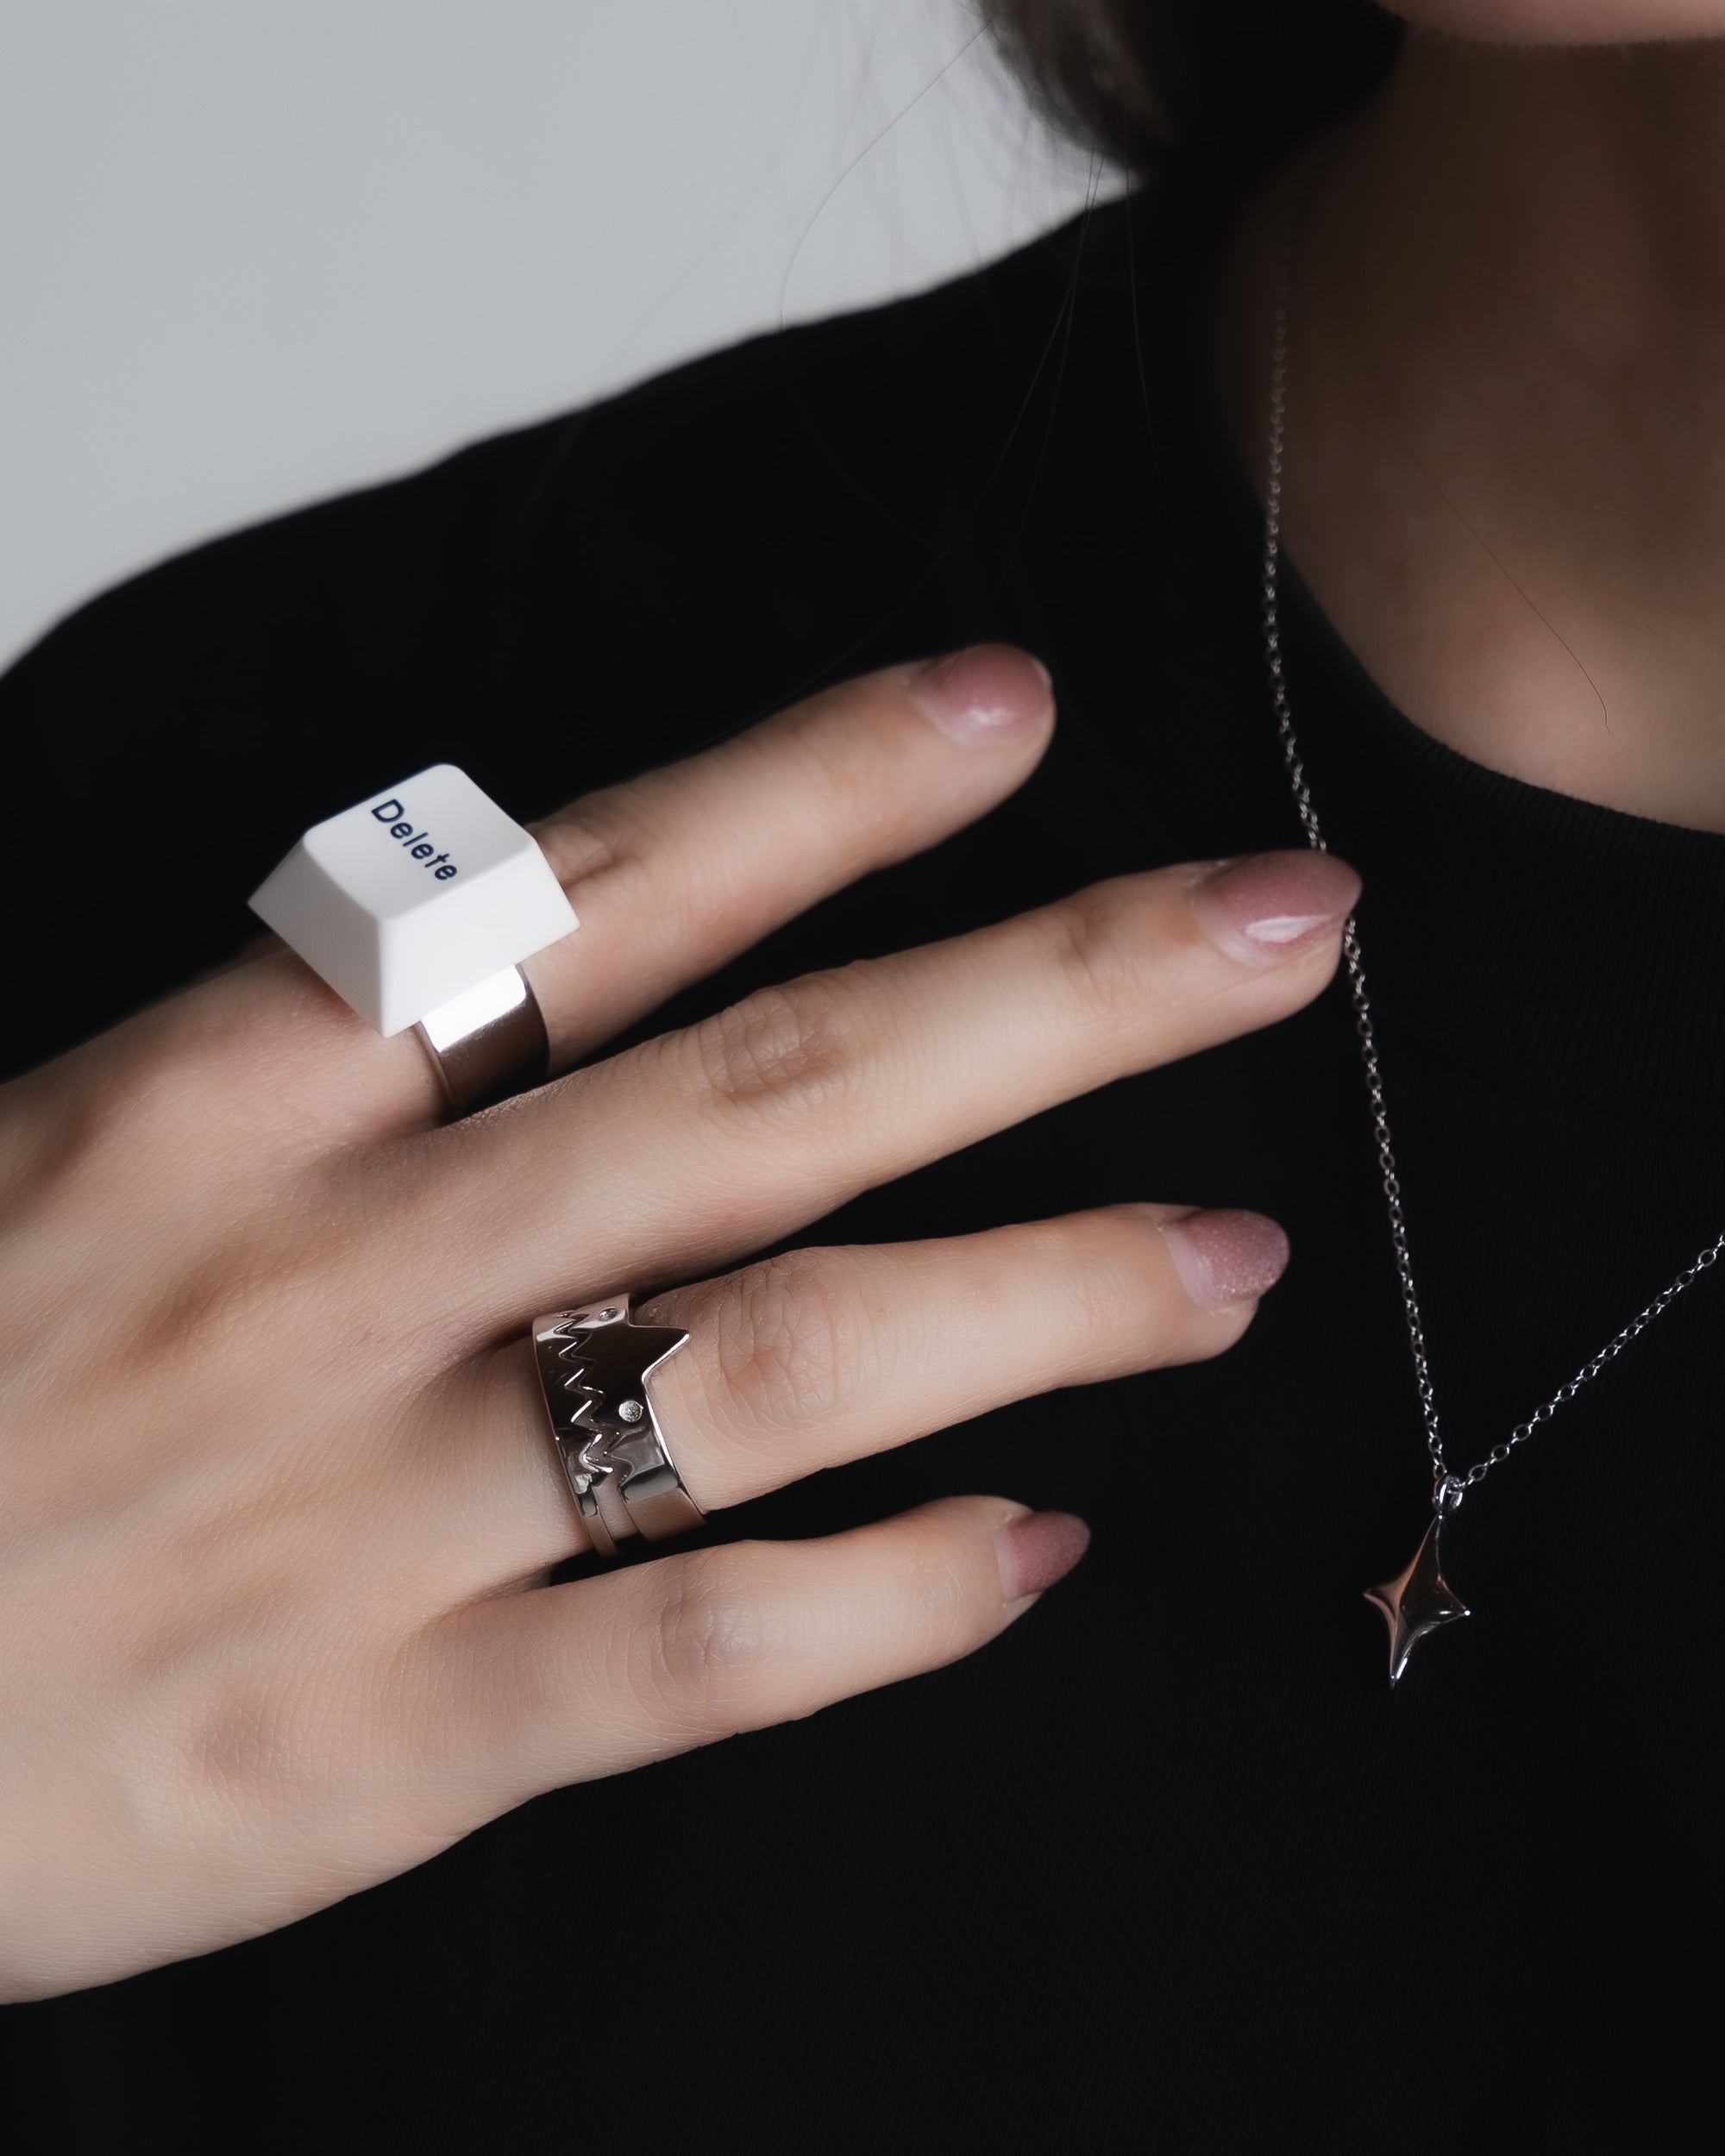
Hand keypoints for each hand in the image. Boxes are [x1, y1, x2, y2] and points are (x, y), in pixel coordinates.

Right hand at [0, 647, 1357, 2000]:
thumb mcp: (77, 1155)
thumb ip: (330, 1068)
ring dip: (1038, 1299)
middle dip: (1052, 996)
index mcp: (238, 1106)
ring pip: (775, 1368)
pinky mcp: (372, 1743)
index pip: (583, 898)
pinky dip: (876, 1609)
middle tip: (1282, 931)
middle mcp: (340, 1277)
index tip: (1013, 707)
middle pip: (764, 1098)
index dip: (817, 789)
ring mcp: (369, 1514)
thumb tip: (568, 961)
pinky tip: (1034, 1554)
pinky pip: (682, 1662)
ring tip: (1234, 1255)